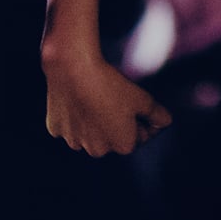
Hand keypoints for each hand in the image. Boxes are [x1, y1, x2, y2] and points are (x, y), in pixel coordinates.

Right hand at [42, 45, 172, 157]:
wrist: (73, 69)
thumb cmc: (111, 85)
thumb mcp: (143, 98)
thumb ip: (158, 115)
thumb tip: (165, 122)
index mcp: (123, 146)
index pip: (138, 137)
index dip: (139, 120)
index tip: (134, 104)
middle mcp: (98, 151)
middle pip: (111, 138)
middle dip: (115, 125)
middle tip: (112, 100)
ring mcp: (74, 141)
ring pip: (88, 133)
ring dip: (93, 122)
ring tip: (93, 98)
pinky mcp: (56, 129)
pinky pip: (68, 125)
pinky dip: (72, 116)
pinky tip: (75, 100)